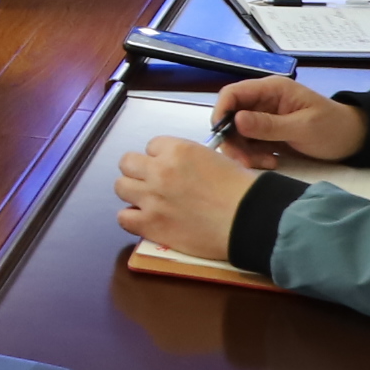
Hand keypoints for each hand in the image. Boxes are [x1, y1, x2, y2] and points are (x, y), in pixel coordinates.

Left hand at [114, 133, 257, 259]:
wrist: (249, 220)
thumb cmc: (242, 189)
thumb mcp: (217, 159)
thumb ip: (192, 160)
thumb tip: (184, 168)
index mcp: (177, 150)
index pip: (152, 145)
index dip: (160, 157)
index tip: (171, 168)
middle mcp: (159, 170)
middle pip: (128, 162)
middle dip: (139, 171)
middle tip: (154, 183)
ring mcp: (151, 197)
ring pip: (120, 186)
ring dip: (132, 192)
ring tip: (148, 201)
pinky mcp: (150, 224)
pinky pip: (122, 217)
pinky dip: (132, 218)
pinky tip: (145, 220)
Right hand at [211, 74, 364, 165]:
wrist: (353, 139)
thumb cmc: (333, 128)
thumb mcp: (303, 127)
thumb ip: (269, 125)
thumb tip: (236, 120)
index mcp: (271, 90)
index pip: (232, 94)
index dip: (221, 112)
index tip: (221, 136)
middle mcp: (263, 101)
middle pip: (231, 117)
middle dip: (233, 140)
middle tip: (245, 161)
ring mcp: (264, 118)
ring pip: (237, 134)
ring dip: (244, 152)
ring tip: (266, 163)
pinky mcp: (267, 134)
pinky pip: (249, 145)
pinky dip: (254, 156)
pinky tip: (271, 162)